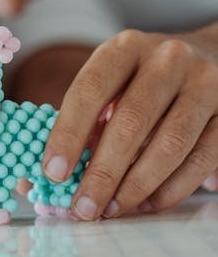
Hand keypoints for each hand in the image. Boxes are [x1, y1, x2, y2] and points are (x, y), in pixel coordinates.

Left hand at [42, 28, 217, 219]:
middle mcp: (167, 59)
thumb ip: (90, 115)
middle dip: (103, 171)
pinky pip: (202, 159)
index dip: (69, 133)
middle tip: (84, 206)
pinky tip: (148, 204)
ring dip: (137, 185)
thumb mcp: (116, 77)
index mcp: (126, 46)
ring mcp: (203, 84)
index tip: (53, 172)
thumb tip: (57, 170)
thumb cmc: (147, 75)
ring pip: (170, 143)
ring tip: (113, 209)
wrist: (212, 55)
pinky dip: (172, 189)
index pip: (91, 88)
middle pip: (131, 120)